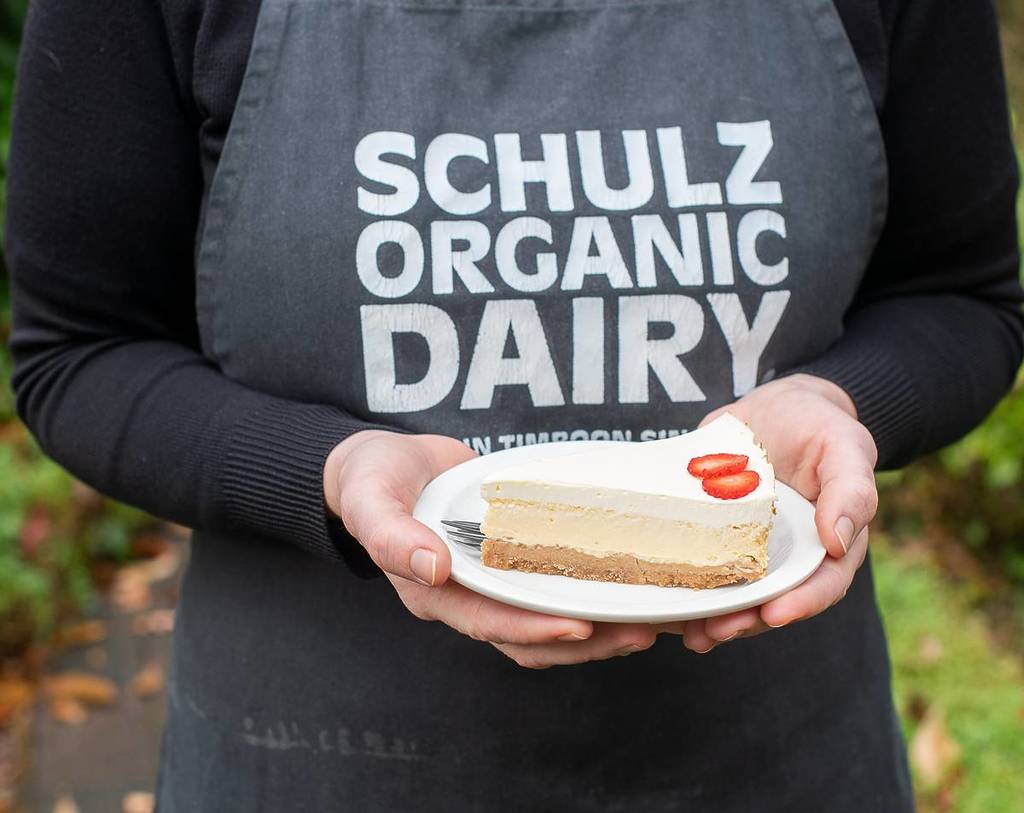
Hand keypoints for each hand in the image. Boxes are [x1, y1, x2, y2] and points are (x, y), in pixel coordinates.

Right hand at [325, 430, 672, 666]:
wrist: (385, 463)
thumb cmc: (374, 480)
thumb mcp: (372, 500)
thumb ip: (392, 534)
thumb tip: (432, 566)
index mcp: (435, 591)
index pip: (489, 622)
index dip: (534, 628)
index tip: (579, 627)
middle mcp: (469, 595)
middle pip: (531, 635)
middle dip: (585, 640)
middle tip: (638, 632)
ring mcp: (494, 580)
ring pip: (549, 619)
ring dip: (598, 627)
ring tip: (648, 622)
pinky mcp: (513, 559)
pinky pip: (554, 585)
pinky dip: (590, 592)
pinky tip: (628, 585)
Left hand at [681, 374, 876, 653]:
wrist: (776, 407)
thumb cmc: (819, 426)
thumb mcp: (845, 446)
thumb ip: (851, 491)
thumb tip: (839, 541)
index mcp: (827, 543)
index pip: (821, 584)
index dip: (800, 603)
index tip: (775, 615)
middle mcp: (788, 556)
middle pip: (771, 601)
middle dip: (745, 622)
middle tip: (716, 631)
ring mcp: (749, 549)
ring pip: (734, 594)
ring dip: (713, 618)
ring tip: (691, 632)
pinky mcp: (714, 535)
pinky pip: (701, 567)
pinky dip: (686, 589)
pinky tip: (665, 606)